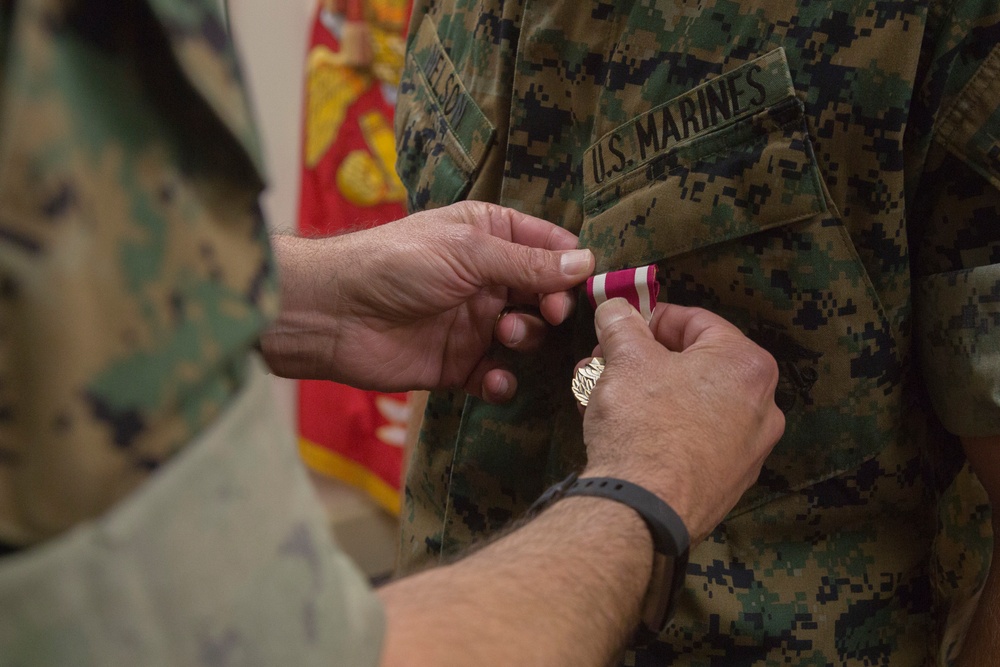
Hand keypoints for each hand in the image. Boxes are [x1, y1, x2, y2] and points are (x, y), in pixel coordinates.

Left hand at [261, 201, 593, 401]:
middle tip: (550, 313)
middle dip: (554, 306)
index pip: (549, 248)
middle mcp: (486, 279)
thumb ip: (528, 264)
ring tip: (503, 334)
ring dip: (525, 338)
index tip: (591, 286)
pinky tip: (491, 380)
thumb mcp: (469, 252)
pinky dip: (500, 383)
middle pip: (544, 295)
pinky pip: (494, 378)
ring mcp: (472, 323)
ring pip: (525, 337)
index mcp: (489, 237)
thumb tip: (586, 264)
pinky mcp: (456, 365)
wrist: (335, 313)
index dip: (573, 267)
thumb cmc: (397, 264)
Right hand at [579, 299, 784, 543]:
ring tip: (600, 395)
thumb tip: (615, 308)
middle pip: (692, 364)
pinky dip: (659, 428)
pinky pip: (691, 440)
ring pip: (688, 404)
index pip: (697, 321)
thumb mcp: (626, 358)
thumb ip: (621, 324)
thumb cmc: (644, 425)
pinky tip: (622, 431)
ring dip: (643, 393)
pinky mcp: (726, 483)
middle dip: (641, 360)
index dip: (651, 318)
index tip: (622, 324)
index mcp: (747, 366)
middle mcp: (761, 408)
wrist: (643, 510)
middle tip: (606, 362)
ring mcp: (747, 451)